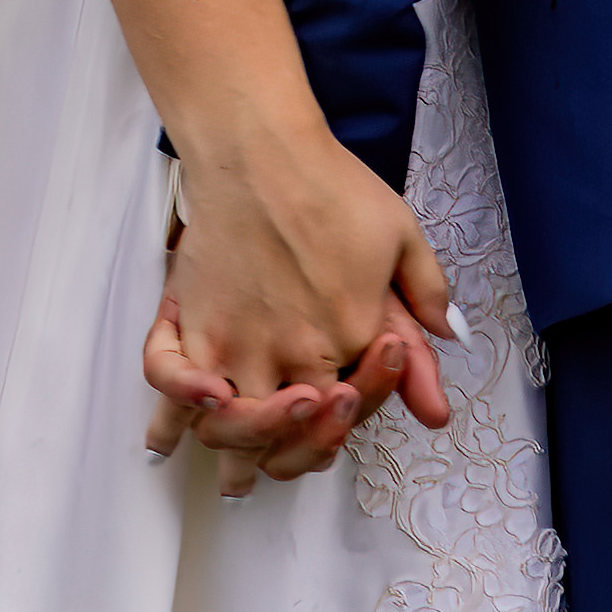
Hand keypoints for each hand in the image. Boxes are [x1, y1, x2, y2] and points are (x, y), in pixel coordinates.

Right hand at [141, 130, 450, 462]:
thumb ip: (425, 307)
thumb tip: (441, 372)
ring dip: (237, 455)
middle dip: (296, 454)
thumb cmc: (331, 184)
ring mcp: (237, 343)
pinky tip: (171, 436)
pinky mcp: (192, 324)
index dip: (351, 414)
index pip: (354, 409)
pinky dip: (170, 415)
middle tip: (292, 439)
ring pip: (231, 433)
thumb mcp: (402, 239)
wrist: (261, 146)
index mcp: (350, 335)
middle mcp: (292, 352)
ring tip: (241, 464)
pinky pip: (169, 385)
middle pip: (292, 438)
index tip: (343, 398)